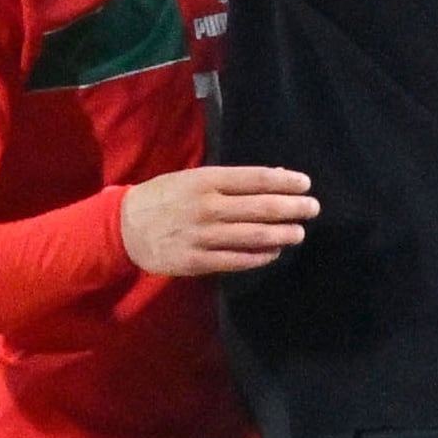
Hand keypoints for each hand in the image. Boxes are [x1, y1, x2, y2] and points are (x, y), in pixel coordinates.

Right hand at [120, 165, 316, 276]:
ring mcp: (203, 236)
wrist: (124, 227)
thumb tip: (273, 177)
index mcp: (205, 180)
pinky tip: (274, 252)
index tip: (305, 183)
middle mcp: (207, 207)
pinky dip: (260, 256)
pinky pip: (237, 260)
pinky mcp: (198, 261)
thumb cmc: (162, 197)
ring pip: (253, 236)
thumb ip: (229, 180)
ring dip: (282, 234)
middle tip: (313, 207)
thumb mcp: (191, 178)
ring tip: (299, 232)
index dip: (284, 182)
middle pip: (260, 208)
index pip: (255, 179)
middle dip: (292, 208)